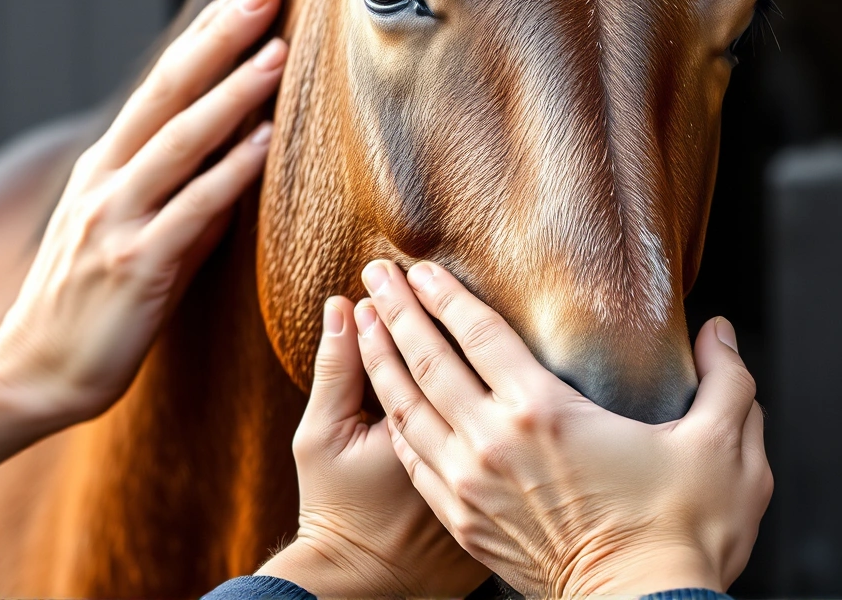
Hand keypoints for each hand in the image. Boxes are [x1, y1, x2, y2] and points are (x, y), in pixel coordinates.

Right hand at [0, 0, 285, 502]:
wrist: (32, 374)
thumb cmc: (87, 307)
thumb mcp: (121, 230)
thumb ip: (172, 188)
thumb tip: (234, 148)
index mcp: (102, 168)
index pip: (159, 86)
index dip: (203, 36)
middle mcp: (106, 182)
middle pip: (168, 94)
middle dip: (218, 38)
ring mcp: (118, 222)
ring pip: (180, 143)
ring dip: (231, 94)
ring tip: (275, 52)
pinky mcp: (136, 267)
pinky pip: (192, 210)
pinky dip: (229, 171)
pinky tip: (265, 142)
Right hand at [257, 297, 488, 598]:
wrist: (370, 578)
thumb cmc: (338, 507)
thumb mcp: (321, 437)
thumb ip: (334, 372)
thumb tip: (337, 308)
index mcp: (410, 437)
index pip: (415, 355)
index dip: (403, 312)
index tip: (391, 281)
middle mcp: (462, 453)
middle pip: (454, 363)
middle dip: (430, 308)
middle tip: (416, 272)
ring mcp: (491, 474)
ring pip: (494, 385)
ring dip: (471, 336)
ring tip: (450, 289)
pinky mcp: (512, 485)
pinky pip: (519, 423)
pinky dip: (509, 386)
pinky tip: (502, 349)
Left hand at [355, 260, 770, 596]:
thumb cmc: (686, 534)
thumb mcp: (725, 449)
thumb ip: (728, 382)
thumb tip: (723, 332)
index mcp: (546, 412)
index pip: (480, 335)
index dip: (447, 295)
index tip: (421, 267)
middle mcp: (494, 442)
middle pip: (429, 360)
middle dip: (397, 311)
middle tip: (373, 272)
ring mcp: (471, 486)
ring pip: (407, 407)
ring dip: (381, 359)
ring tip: (361, 322)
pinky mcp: (465, 523)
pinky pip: (414, 459)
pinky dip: (393, 421)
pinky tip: (384, 402)